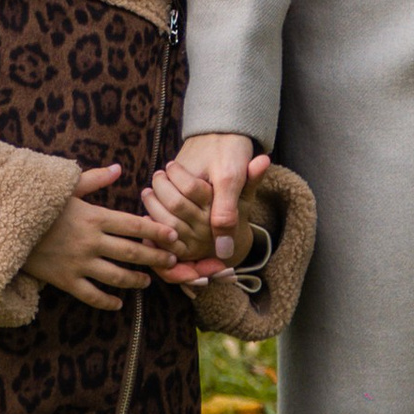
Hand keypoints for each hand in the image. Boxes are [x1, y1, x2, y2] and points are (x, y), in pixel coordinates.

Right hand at [23, 164, 177, 310]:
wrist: (6, 226)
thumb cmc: (39, 204)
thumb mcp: (66, 187)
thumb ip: (95, 179)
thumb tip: (119, 168)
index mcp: (95, 217)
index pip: (134, 225)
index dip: (157, 231)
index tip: (174, 235)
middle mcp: (91, 242)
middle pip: (132, 252)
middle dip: (155, 257)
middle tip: (173, 260)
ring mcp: (78, 263)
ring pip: (116, 276)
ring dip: (136, 280)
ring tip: (148, 281)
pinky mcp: (65, 280)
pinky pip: (91, 295)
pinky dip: (107, 302)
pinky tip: (118, 303)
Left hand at [146, 129, 257, 268]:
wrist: (229, 237)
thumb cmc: (233, 206)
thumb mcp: (242, 188)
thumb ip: (252, 175)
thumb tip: (265, 159)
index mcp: (221, 209)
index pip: (191, 188)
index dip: (177, 174)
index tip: (170, 165)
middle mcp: (208, 228)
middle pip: (176, 203)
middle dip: (161, 186)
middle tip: (157, 175)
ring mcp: (195, 242)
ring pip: (166, 221)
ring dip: (152, 204)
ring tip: (148, 191)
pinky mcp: (184, 253)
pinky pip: (163, 240)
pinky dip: (153, 226)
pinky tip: (147, 213)